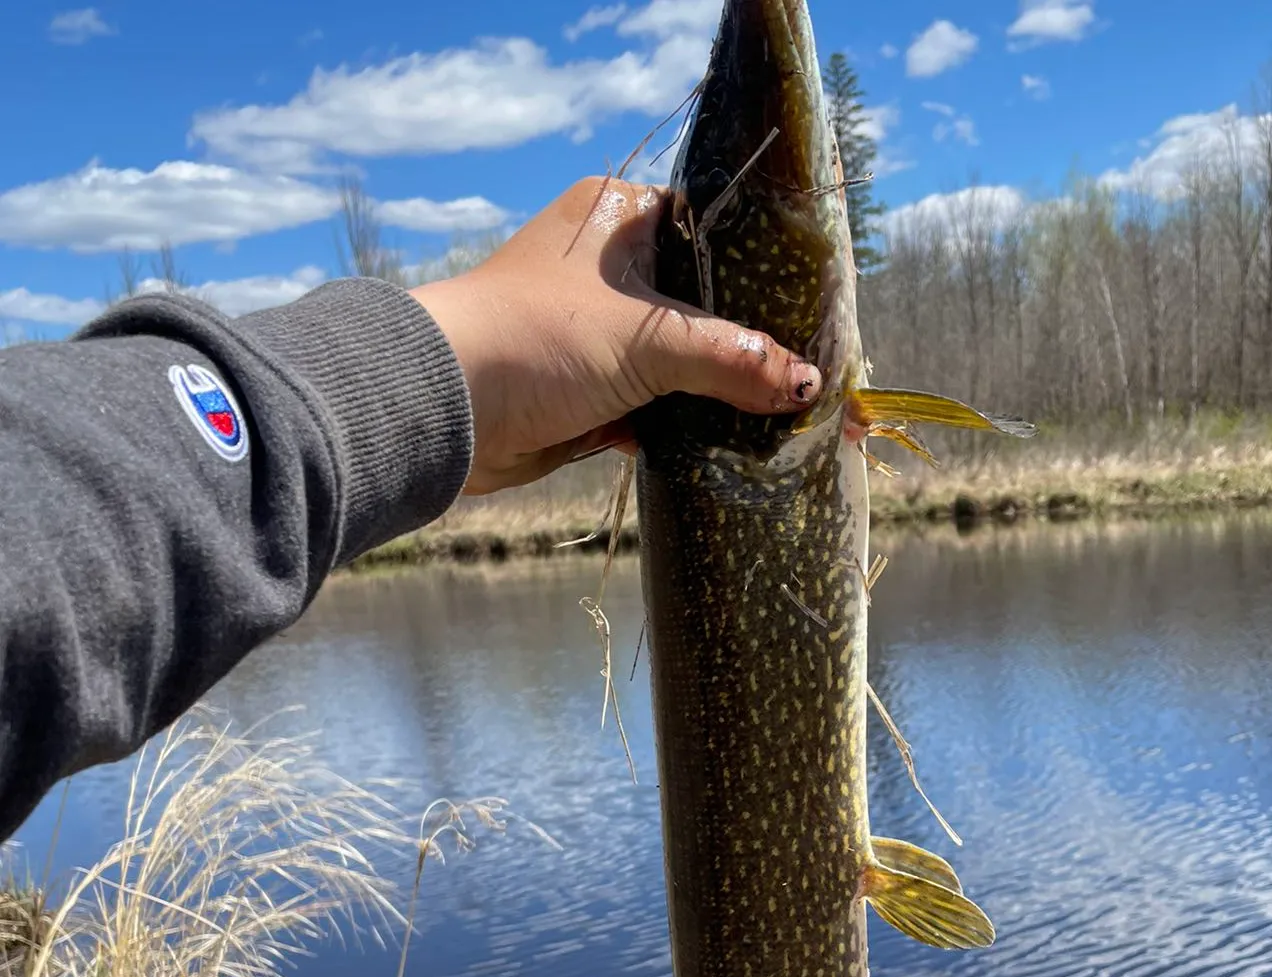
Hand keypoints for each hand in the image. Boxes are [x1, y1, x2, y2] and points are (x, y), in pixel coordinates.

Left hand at [411, 176, 823, 494]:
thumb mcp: (651, 340)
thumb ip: (734, 360)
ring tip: (779, 417)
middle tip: (805, 374)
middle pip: (699, 307)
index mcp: (619, 218)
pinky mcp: (584, 393)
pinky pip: (651, 407)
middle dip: (746, 347)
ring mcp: (593, 334)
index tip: (812, 311)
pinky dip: (682, 428)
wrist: (444, 410)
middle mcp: (606, 269)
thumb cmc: (541, 338)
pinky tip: (729, 448)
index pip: (712, 233)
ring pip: (676, 362)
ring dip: (716, 394)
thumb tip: (807, 386)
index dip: (763, 274)